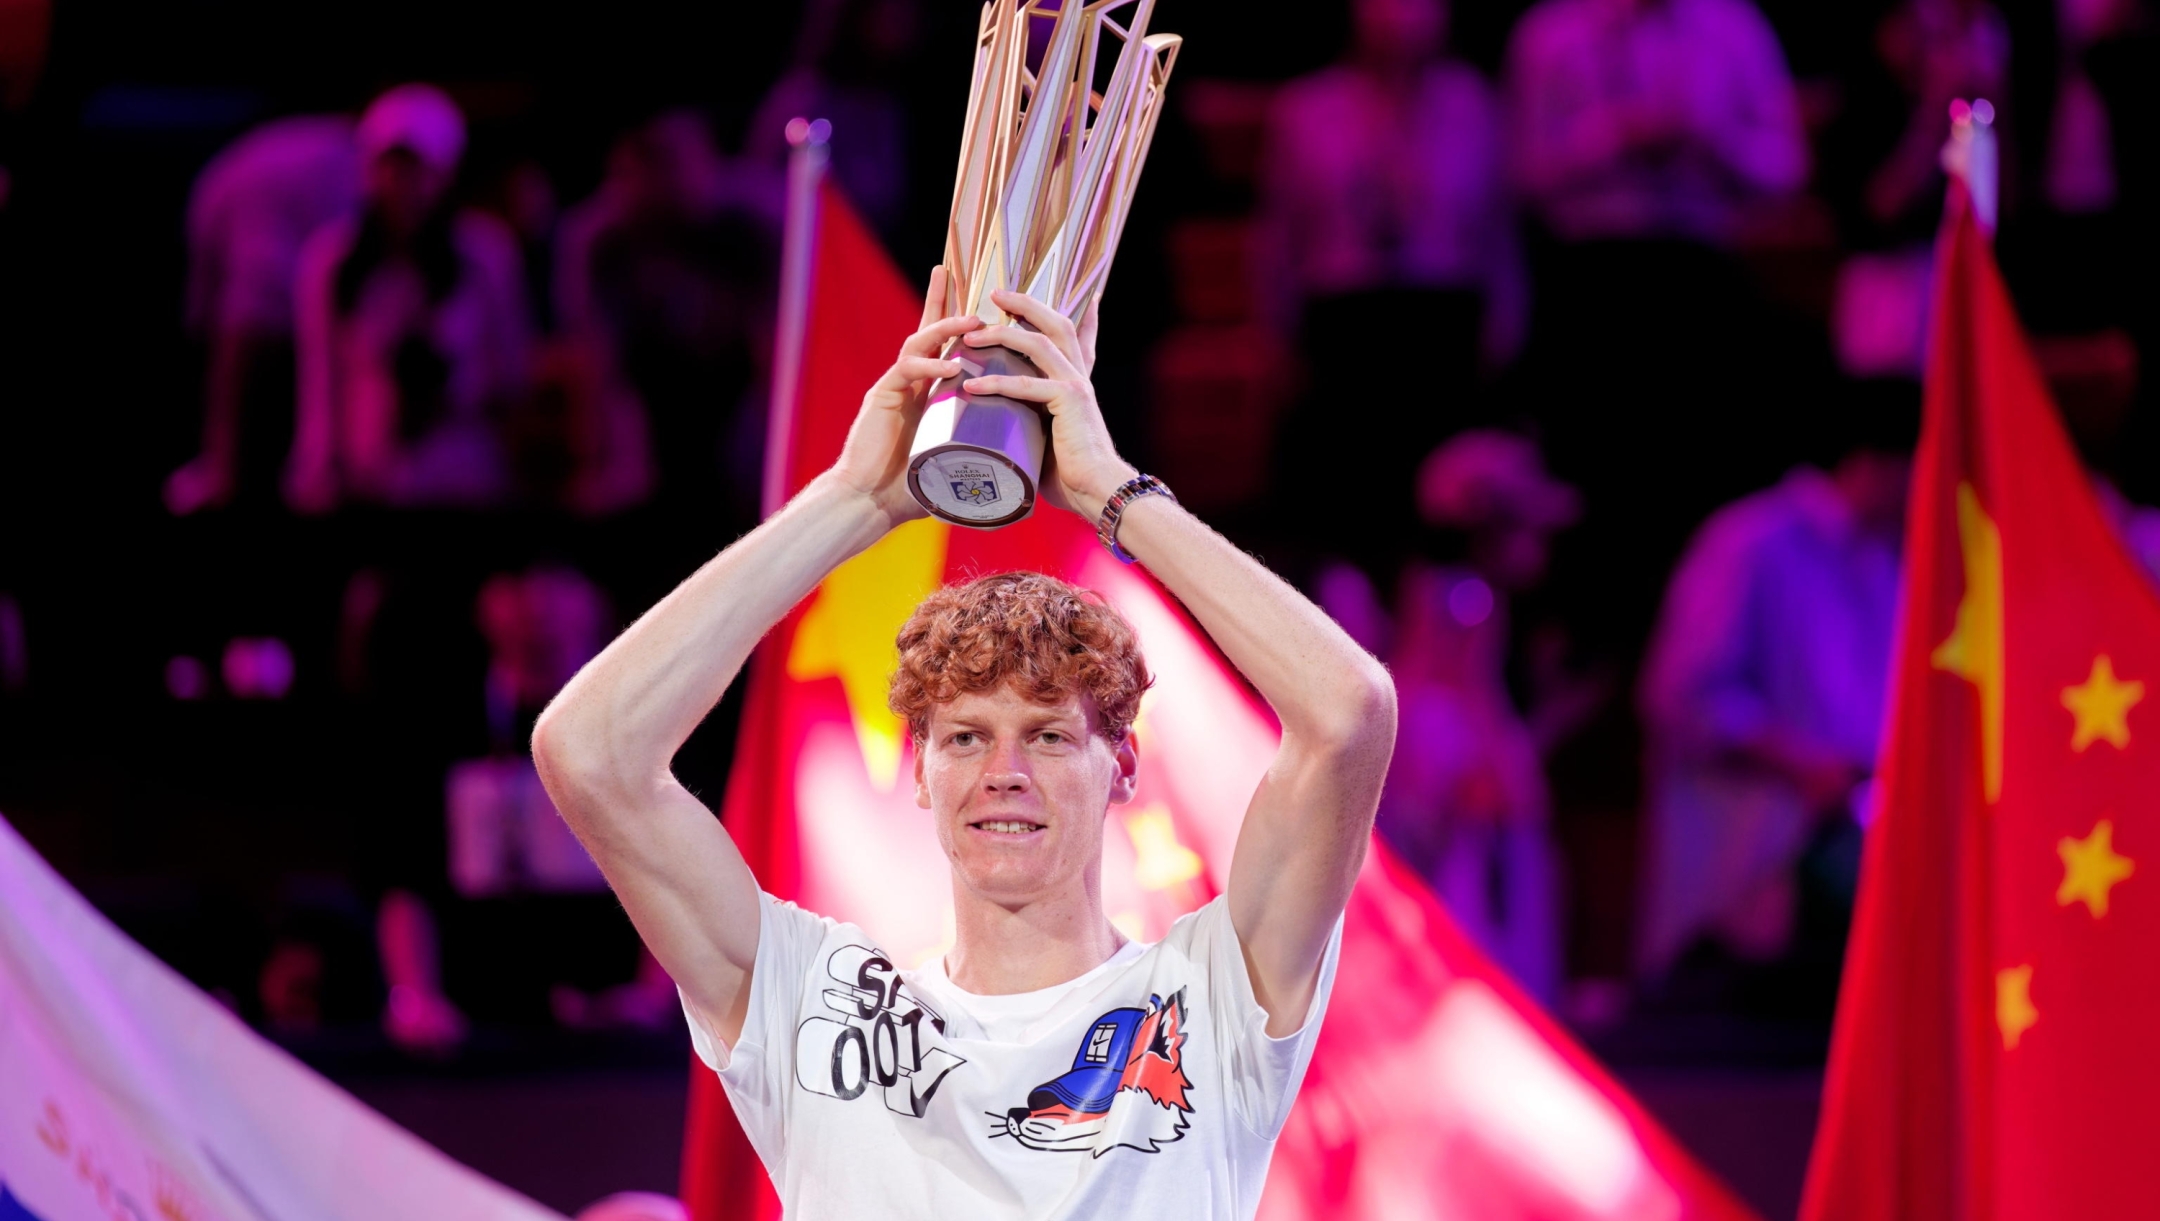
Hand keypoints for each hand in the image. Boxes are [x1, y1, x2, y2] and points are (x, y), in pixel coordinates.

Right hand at [829, 266, 983, 526]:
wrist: (870, 502)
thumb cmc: (912, 488)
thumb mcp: (953, 461)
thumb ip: (979, 452)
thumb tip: (1023, 465)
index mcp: (927, 392)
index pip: (945, 349)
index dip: (958, 324)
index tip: (985, 304)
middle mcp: (910, 383)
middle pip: (926, 331)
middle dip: (941, 301)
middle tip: (953, 274)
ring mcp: (895, 386)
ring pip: (919, 343)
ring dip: (946, 328)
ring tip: (974, 321)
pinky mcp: (882, 397)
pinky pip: (906, 371)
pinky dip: (930, 366)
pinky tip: (952, 366)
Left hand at [958, 288, 1135, 519]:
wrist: (1097, 491)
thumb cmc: (1071, 476)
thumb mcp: (1050, 440)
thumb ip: (1033, 423)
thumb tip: (1004, 431)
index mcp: (1076, 383)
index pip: (1079, 338)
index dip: (1079, 313)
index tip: (1074, 292)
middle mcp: (1079, 377)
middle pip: (1056, 323)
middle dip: (1025, 305)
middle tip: (994, 294)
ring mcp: (1076, 386)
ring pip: (1038, 343)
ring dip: (1002, 335)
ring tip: (970, 336)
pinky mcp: (1069, 402)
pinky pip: (1027, 384)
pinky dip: (998, 382)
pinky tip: (972, 384)